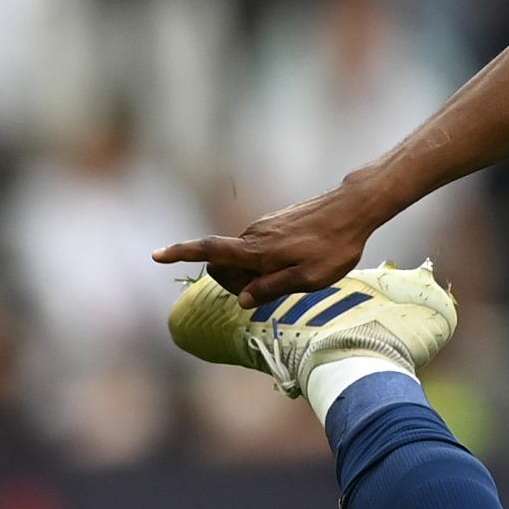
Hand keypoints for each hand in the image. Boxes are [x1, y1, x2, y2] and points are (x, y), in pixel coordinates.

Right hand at [153, 183, 381, 308]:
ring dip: (253, 272)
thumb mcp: (309, 279)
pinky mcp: (275, 223)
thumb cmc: (334, 247)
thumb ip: (272, 289)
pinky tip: (298, 261)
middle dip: (231, 281)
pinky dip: (265, 261)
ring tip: (295, 275)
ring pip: (242, 256)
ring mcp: (264, 227)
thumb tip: (243, 300)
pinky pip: (258, 247)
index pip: (208, 251)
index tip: (154, 254)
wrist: (353, 209)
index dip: (180, 253)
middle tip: (269, 292)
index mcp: (257, 251)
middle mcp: (253, 235)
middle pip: (222, 263)